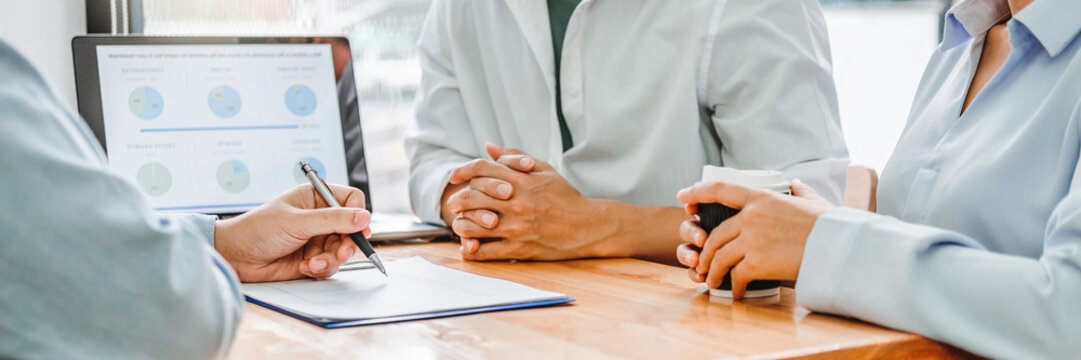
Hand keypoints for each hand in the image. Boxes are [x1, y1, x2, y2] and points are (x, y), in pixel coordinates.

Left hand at [214, 184, 370, 281]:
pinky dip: (320, 268)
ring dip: (331, 259)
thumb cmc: (258, 230)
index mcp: (315, 198)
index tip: (359, 228)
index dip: (358, 214)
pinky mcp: (313, 258)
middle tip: (341, 253)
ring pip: (342, 250)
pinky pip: (330, 265)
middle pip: (351, 228)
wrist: (235, 257)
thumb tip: (364, 218)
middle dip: (347, 243)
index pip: (350, 200)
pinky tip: (305, 266)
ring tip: (314, 262)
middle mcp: (319, 217)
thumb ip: (333, 220)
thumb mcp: (298, 222)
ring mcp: (316, 239)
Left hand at [441, 144, 614, 260]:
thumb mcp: (544, 170)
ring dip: (461, 225)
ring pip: (473, 226)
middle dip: (458, 200)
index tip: (454, 177)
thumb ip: (514, 157)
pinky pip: (485, 252)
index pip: (482, 169)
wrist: (588, 227)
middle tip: (454, 204)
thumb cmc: (565, 197)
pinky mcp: (519, 249)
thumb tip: (488, 146)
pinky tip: (470, 246)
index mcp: (522, 181)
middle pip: (471, 197)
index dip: (463, 170)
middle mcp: (517, 203)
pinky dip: (471, 250)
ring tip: (461, 225)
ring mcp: (517, 227)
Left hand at [675, 179, 832, 297]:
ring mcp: (752, 239)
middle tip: (702, 263)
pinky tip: (736, 293)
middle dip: (705, 251)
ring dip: (713, 271)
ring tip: (713, 281)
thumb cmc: (830, 225)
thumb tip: (794, 183)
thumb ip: (799, 191)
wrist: (839, 246)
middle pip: (715, 234)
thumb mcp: (812, 201)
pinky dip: (733, 287)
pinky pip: (735, 276)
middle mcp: (751, 216)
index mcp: (761, 197)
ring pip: (719, 256)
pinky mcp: (757, 262)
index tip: (682, 196)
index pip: (721, 189)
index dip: (698, 192)